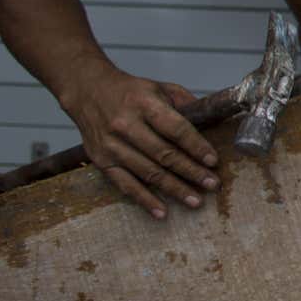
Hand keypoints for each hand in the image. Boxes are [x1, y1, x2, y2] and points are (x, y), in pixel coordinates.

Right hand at [59, 65, 218, 219]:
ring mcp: (111, 145)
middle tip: (212, 184)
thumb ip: (185, 103)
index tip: (213, 161)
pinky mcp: (102, 161)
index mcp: (144, 103)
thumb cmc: (130, 91)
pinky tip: (162, 212)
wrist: (87, 91)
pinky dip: (145, 200)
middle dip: (191, 172)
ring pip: (148, 172)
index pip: (175, 128)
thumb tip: (211, 120)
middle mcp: (126, 125)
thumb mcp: (159, 87)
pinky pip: (126, 185)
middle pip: (163, 154)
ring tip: (196, 201)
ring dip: (174, 189)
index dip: (196, 146)